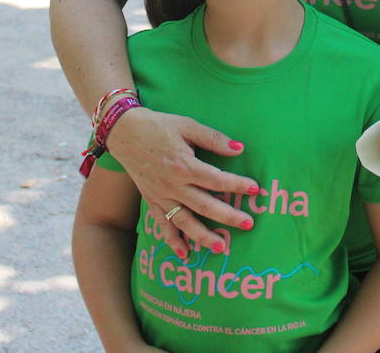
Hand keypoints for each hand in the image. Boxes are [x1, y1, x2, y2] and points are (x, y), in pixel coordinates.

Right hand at [105, 107, 257, 258]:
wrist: (124, 132)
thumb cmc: (159, 126)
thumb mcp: (188, 125)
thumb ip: (214, 139)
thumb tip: (239, 149)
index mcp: (185, 165)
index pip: (217, 180)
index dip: (237, 185)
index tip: (255, 189)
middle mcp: (173, 185)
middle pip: (205, 206)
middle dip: (229, 217)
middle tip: (248, 224)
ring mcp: (161, 196)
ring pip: (185, 222)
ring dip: (204, 237)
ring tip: (221, 248)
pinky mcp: (151, 201)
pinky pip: (163, 225)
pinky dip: (173, 241)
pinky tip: (185, 254)